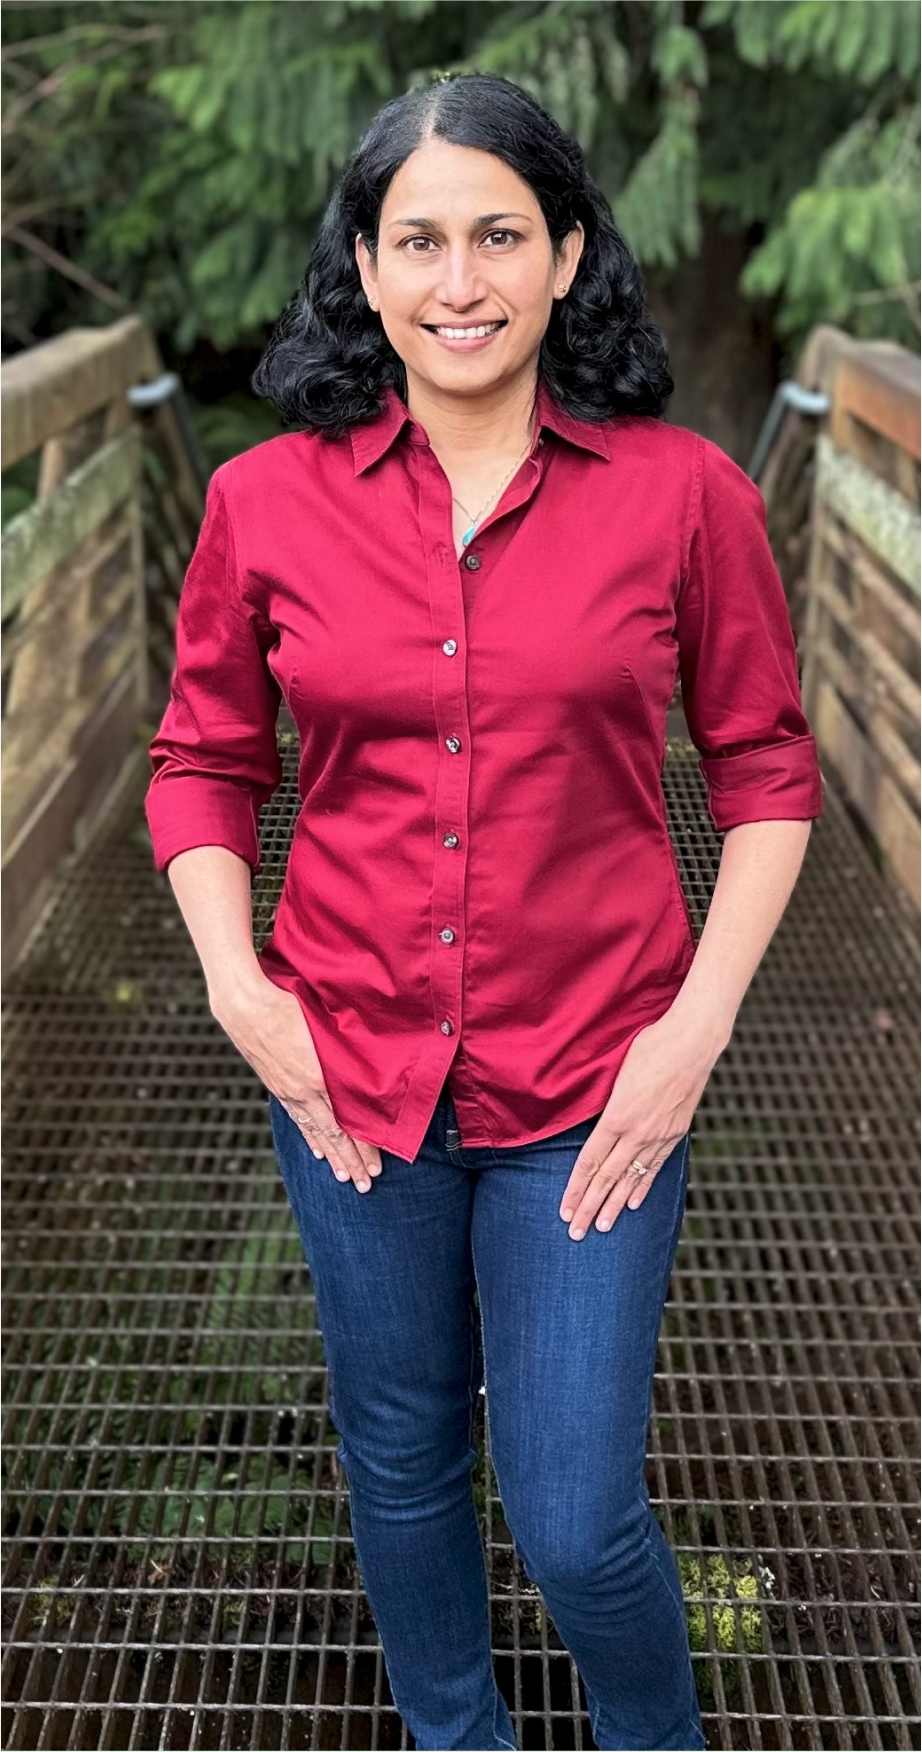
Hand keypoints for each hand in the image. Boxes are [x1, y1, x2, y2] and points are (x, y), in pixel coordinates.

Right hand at [211, 973, 383, 1192]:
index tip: (378, 1165)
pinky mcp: (276, 1087)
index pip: (348, 1123)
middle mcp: (304, 1092)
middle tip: (366, 1184)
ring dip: (332, 1156)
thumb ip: (345, 1050)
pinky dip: (310, 1137)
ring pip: (315, 1132)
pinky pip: (297, 1118)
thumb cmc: (288, 1004)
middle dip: (351, 1161)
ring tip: (344, 1176)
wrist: (244, 1004)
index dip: (364, 1146)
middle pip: (334, 1135)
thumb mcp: (324, 1027)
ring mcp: (288, 1092)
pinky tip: (318, 1150)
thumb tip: (370, 1065)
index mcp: (320, 1078)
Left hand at [558, 1008, 719, 1239]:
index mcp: (617, 1116)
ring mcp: (660, 1135)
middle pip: (608, 1178)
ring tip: (602, 1227)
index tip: (565, 1210)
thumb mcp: (617, 1072)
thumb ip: (604, 1103)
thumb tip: (590, 1122)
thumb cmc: (650, 1045)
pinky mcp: (676, 1132)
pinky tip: (634, 1203)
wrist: (693, 1041)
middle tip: (576, 1233)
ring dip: (615, 1205)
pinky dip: (643, 1186)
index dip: (576, 1189)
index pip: (590, 1162)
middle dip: (590, 1208)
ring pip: (631, 1178)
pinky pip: (656, 1166)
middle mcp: (638, 1132)